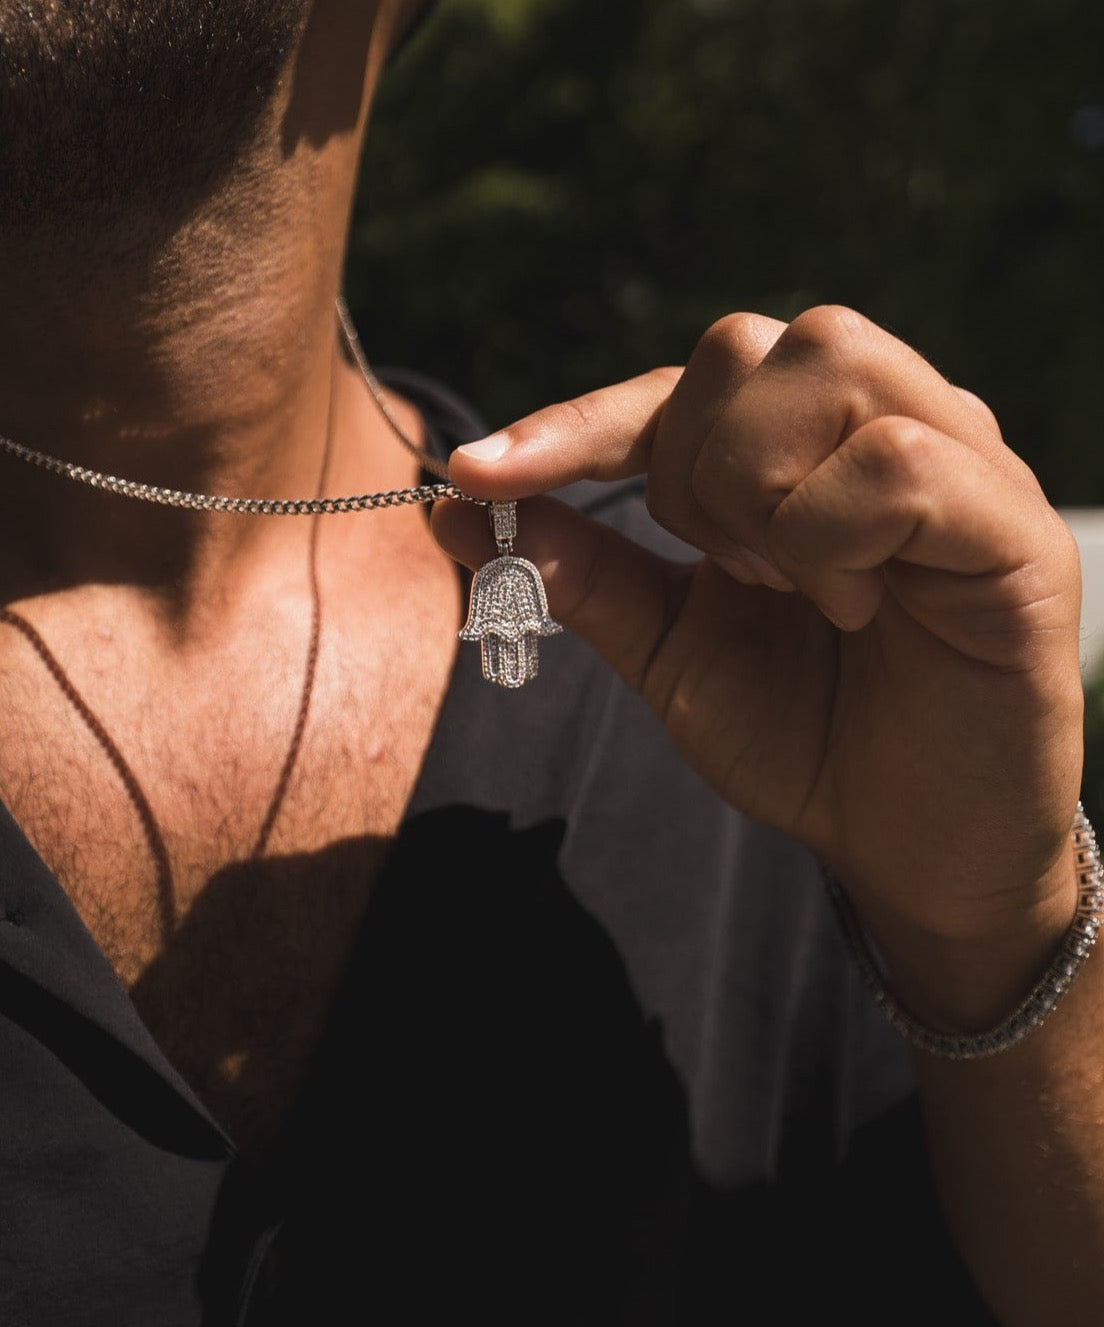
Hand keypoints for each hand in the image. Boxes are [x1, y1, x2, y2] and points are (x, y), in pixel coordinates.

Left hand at [431, 306, 1084, 1013]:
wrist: (906, 842)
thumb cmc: (800, 735)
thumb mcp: (666, 648)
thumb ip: (579, 571)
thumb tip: (453, 506)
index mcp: (796, 453)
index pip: (671, 391)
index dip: (571, 425)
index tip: (471, 474)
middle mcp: (877, 426)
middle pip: (743, 343)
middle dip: (691, 469)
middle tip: (729, 572)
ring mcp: (956, 459)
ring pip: (823, 366)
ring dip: (760, 492)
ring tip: (795, 588)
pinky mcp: (1012, 520)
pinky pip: (894, 461)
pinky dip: (834, 537)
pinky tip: (856, 608)